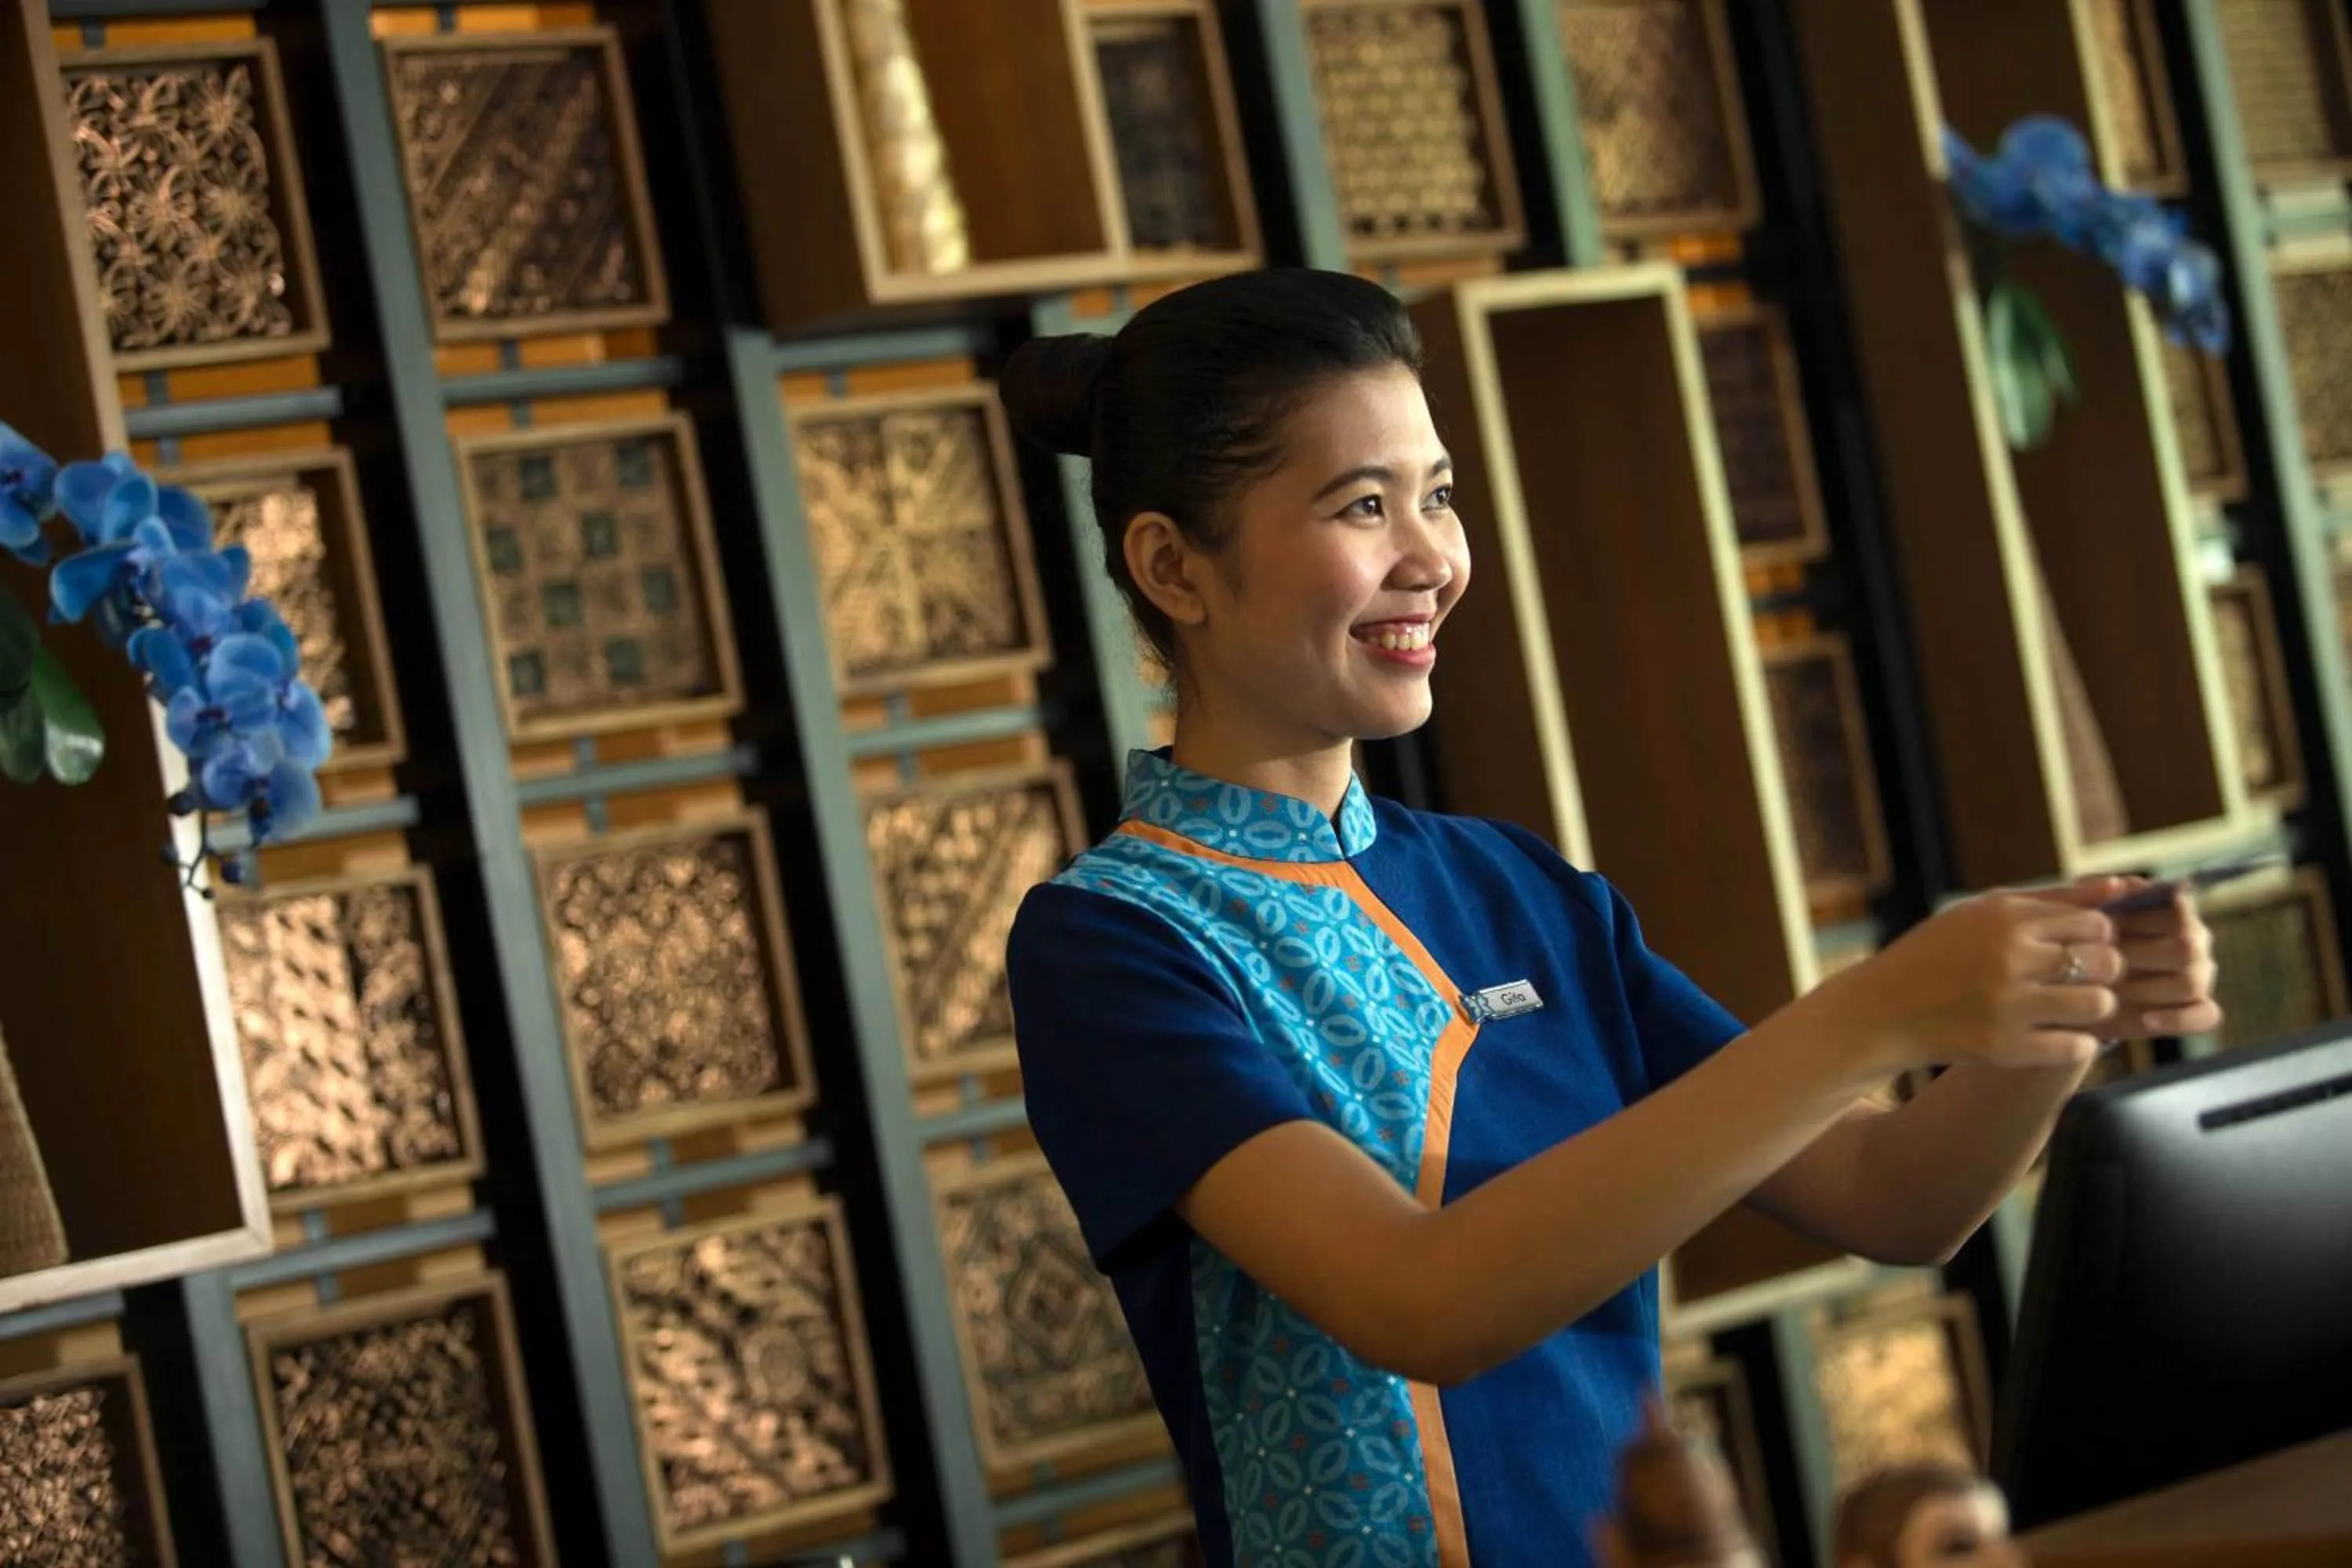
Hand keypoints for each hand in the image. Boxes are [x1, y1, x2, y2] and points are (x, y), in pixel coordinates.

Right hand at [1814, 888, 2122, 1073]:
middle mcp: (2009, 958)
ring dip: (2095, 1007)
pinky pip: (2076, 1046)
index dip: (2098, 937)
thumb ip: (2053, 899)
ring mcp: (2008, 1005)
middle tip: (2083, 978)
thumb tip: (2123, 887)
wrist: (1884, 1009)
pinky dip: (2075, 1042)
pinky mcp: (2005, 1048)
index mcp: (2005, 919)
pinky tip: (2054, 1034)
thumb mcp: (1984, 913)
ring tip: (2073, 1006)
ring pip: (2098, 1004)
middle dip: (2106, 971)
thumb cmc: (1939, 953)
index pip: (2095, 923)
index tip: (2080, 947)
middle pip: (2106, 961)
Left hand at [2046, 875, 2221, 1039]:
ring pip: (2192, 982)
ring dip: (2149, 990)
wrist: (2071, 984)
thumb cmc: (2077, 941)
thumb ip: (2090, 895)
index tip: (2103, 928)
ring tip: (2112, 993)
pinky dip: (2178, 1018)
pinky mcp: (2198, 1008)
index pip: (2176, 908)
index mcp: (2173, 909)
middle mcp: (2193, 940)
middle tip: (2100, 966)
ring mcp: (2199, 975)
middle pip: (2185, 948)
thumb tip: (2115, 884)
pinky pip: (2206, 1015)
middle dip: (2138, 958)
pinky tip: (2145, 1019)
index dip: (2138, 919)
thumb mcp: (2073, 915)